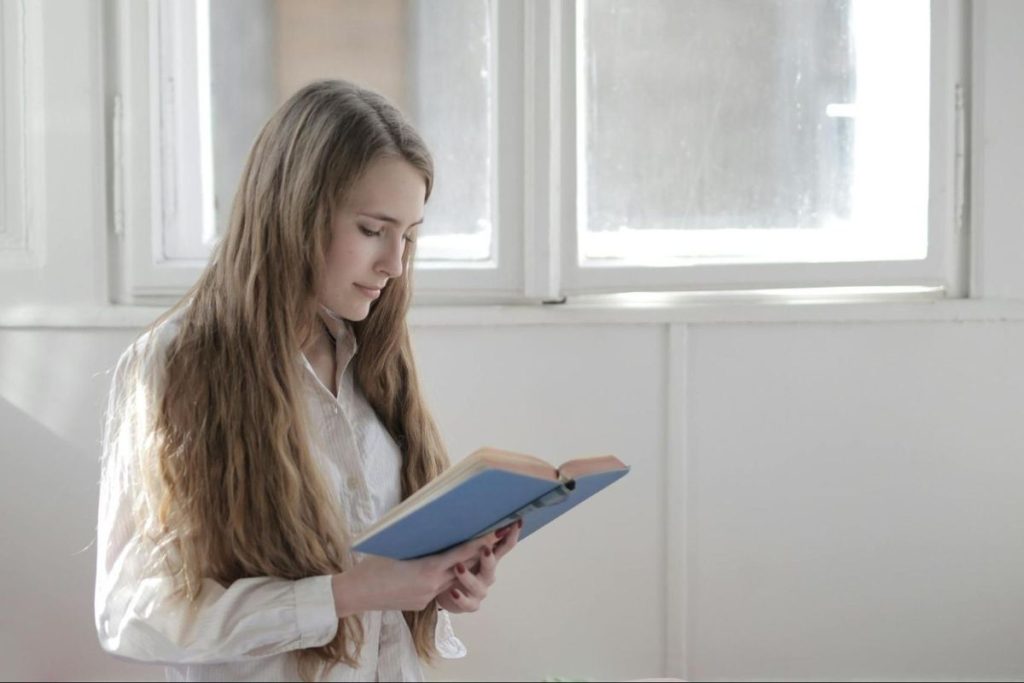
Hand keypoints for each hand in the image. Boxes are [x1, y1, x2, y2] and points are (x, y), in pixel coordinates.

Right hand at [331, 530, 503, 615]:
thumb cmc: (372, 565)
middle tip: (492, 538)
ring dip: (459, 567)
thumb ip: (422, 542)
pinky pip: (437, 589)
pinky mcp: (421, 604)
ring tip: (469, 552)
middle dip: (476, 555)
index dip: (480, 544)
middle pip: (461, 568)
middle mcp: (432, 585)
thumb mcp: (398, 547)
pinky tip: (437, 569)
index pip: (461, 554)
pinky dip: (441, 578)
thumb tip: (435, 526)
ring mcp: (427, 597)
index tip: (495, 532)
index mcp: (428, 569)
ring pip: (450, 579)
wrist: (356, 594)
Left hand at [436, 519, 521, 613]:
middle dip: (489, 558)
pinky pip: (468, 603)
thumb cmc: (455, 565)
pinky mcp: (471, 604)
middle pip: (492, 566)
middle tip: (484, 549)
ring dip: (469, 577)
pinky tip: (454, 591)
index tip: (517, 521)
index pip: (504, 545)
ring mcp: (480, 590)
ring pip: (478, 586)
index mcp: (488, 558)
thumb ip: (473, 536)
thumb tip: (476, 511)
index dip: (511, 534)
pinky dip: (461, 598)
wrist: (443, 592)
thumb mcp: (464, 550)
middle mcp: (487, 574)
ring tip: (458, 568)